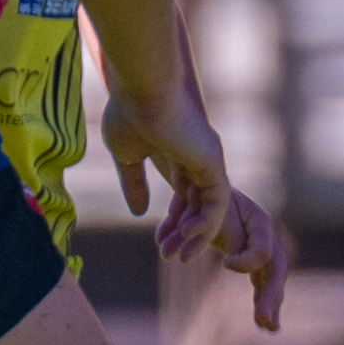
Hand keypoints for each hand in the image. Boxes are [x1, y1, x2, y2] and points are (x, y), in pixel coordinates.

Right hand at [102, 75, 237, 266]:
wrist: (141, 87)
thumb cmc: (129, 111)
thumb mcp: (125, 155)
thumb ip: (133, 183)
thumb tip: (139, 212)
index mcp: (181, 153)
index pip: (185, 195)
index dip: (173, 220)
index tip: (158, 241)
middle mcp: (200, 158)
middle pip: (200, 206)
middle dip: (186, 235)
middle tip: (169, 257)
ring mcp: (210, 160)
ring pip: (212, 208)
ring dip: (197, 236)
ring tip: (178, 257)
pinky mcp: (213, 162)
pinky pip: (218, 203)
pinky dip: (206, 224)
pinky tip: (186, 237)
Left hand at [217, 185, 290, 332]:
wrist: (205, 191)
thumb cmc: (206, 197)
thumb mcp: (210, 209)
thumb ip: (212, 231)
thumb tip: (206, 258)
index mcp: (260, 221)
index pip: (263, 250)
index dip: (246, 261)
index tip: (225, 264)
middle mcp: (267, 237)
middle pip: (276, 269)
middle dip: (270, 296)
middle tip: (262, 318)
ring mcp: (263, 250)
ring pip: (273, 281)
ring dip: (271, 305)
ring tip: (270, 328)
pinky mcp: (254, 262)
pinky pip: (263, 285)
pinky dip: (263, 303)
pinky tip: (266, 326)